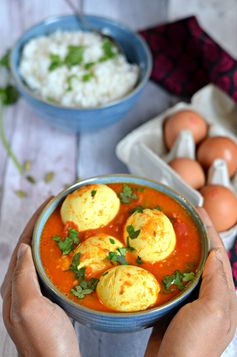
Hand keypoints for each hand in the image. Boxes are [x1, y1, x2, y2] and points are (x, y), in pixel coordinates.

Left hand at [1, 199, 80, 356]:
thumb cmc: (44, 341)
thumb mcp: (29, 308)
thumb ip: (23, 277)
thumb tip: (22, 247)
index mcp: (14, 287)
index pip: (23, 245)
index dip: (34, 222)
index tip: (48, 203)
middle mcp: (22, 288)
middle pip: (31, 248)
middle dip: (43, 226)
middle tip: (58, 209)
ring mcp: (37, 295)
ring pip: (43, 258)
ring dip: (52, 239)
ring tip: (66, 225)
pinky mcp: (50, 302)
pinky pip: (53, 271)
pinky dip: (62, 256)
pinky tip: (73, 254)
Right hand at [145, 207, 236, 356]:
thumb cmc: (195, 346)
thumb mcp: (213, 312)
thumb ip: (216, 282)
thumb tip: (214, 254)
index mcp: (224, 295)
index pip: (217, 254)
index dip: (209, 230)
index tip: (198, 211)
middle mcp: (210, 296)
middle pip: (202, 257)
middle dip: (194, 235)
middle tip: (182, 217)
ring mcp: (191, 301)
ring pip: (186, 266)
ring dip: (179, 248)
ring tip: (168, 232)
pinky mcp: (174, 306)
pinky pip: (172, 280)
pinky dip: (166, 266)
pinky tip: (156, 259)